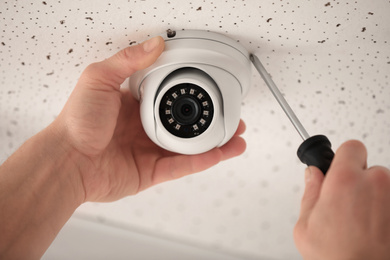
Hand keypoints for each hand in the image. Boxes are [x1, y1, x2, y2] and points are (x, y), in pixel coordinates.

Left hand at [52, 36, 245, 201]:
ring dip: (214, 142)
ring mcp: (149, 150)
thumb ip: (128, 60)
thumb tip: (154, 44)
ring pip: (189, 146)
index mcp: (135, 105)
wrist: (66, 161)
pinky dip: (202, 160)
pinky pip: (182, 165)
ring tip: (235, 136)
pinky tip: (219, 152)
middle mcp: (144, 127)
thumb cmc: (76, 123)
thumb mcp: (99, 79)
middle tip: (229, 115)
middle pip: (185, 123)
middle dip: (210, 120)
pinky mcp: (151, 171)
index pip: (170, 96)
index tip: (209, 87)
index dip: (191, 93)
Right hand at [294, 140, 389, 259]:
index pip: (351, 147)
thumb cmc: (336, 258)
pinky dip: (385, 212)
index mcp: (345, 180)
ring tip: (362, 222)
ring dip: (375, 197)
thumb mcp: (306, 226)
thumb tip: (312, 175)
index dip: (344, 157)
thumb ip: (310, 192)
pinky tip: (375, 229)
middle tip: (346, 203)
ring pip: (384, 186)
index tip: (339, 166)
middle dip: (358, 181)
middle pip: (369, 168)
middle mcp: (376, 183)